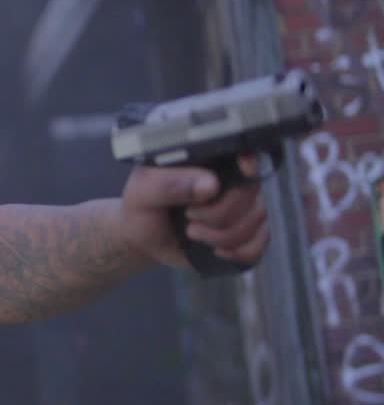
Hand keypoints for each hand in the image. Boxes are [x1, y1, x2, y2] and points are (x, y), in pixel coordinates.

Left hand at [118, 154, 269, 268]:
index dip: (250, 162)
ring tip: (192, 233)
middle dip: (219, 214)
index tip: (242, 170)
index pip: (244, 152)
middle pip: (251, 193)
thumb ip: (168, 183)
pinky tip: (217, 252)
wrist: (143, 239)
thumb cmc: (142, 208)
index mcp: (208, 161)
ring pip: (257, 219)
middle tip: (189, 216)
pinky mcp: (245, 233)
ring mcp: (242, 207)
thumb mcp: (142, 192)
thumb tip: (210, 184)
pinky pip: (261, 242)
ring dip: (223, 235)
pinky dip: (241, 252)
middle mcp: (231, 180)